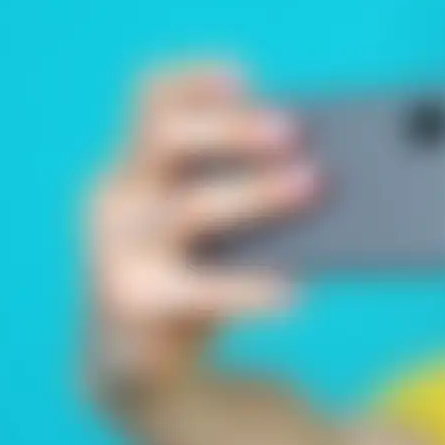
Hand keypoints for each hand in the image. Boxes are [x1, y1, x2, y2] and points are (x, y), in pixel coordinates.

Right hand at [87, 60, 317, 389]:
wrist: (141, 370)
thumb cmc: (195, 280)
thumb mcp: (217, 230)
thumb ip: (248, 191)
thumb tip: (329, 171)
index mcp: (137, 167)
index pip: (149, 101)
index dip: (191, 80)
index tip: (246, 75)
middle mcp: (117, 198)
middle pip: (164, 139)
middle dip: (231, 128)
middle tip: (295, 131)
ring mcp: (116, 251)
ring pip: (187, 208)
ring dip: (254, 193)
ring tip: (314, 185)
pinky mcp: (133, 306)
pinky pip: (198, 291)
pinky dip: (248, 289)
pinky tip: (295, 290)